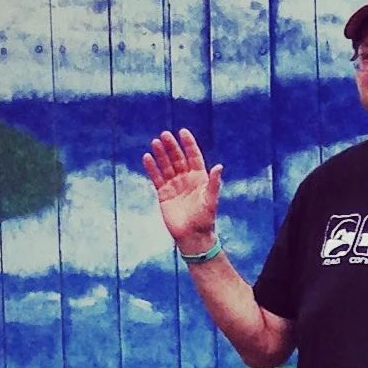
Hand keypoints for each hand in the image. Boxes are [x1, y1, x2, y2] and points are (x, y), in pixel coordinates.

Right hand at [143, 129, 222, 249]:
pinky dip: (152, 168)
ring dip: (161, 154)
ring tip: (155, 142)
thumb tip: (219, 166)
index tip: (183, 132)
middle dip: (172, 146)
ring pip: (166, 166)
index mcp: (199, 178)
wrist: (192, 236)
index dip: (189, 144)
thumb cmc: (205, 219)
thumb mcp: (211, 200)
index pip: (193, 156)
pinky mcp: (163, 194)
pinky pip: (156, 178)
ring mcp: (174, 185)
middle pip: (178, 158)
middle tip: (165, 135)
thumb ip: (214, 183)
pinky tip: (147, 157)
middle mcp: (186, 179)